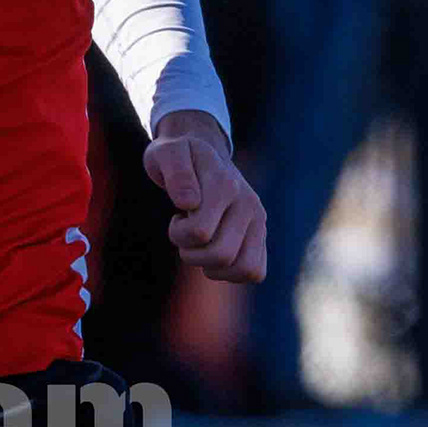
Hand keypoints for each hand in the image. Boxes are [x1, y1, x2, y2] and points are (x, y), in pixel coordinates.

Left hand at [143, 110, 266, 284]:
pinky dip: (231, 273)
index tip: (178, 217)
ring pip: (242, 269)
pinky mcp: (261, 235)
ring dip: (212, 267)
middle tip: (185, 235)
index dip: (178, 233)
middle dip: (191, 253)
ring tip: (202, 247)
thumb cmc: (179, 157)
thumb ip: (176, 172)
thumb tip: (189, 203)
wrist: (203, 153)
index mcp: (225, 184)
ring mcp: (259, 220)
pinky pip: (255, 272)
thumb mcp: (166, 153)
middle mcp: (248, 203)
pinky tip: (215, 256)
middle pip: (221, 256)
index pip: (199, 232)